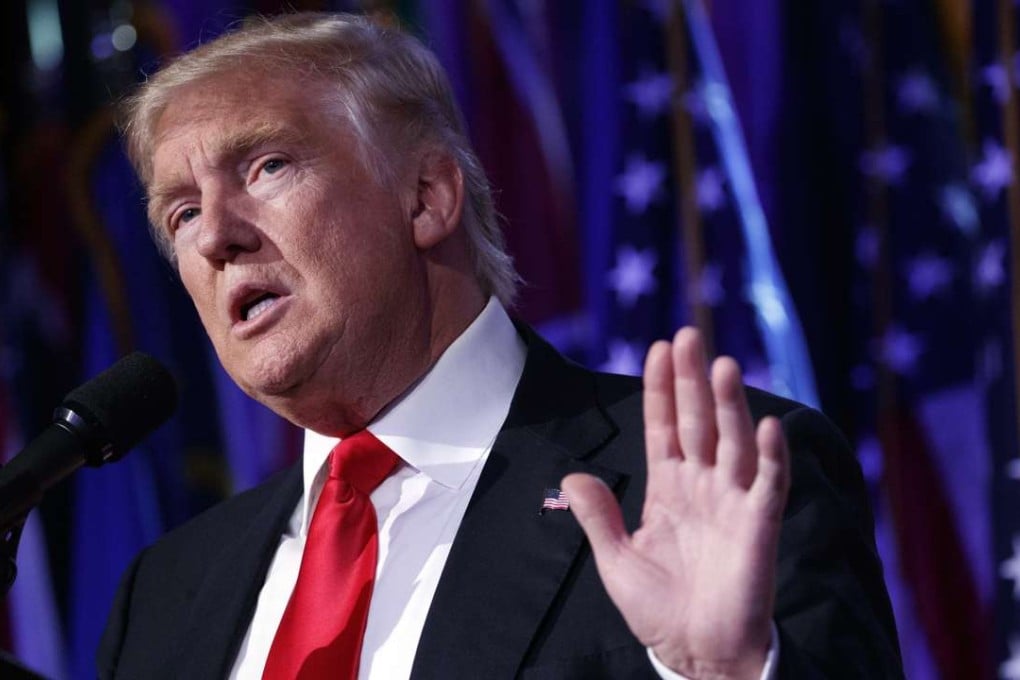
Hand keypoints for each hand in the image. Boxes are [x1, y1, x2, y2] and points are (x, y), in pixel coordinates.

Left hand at [562, 328, 789, 678]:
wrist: (696, 654)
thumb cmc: (660, 610)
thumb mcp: (618, 560)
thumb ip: (597, 517)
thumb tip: (573, 476)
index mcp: (669, 489)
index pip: (663, 427)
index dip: (660, 389)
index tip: (658, 349)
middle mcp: (703, 486)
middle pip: (698, 422)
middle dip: (692, 380)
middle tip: (689, 334)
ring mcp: (733, 503)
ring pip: (733, 442)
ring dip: (729, 405)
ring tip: (722, 365)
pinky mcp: (759, 527)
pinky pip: (769, 485)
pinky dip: (771, 457)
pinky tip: (766, 426)